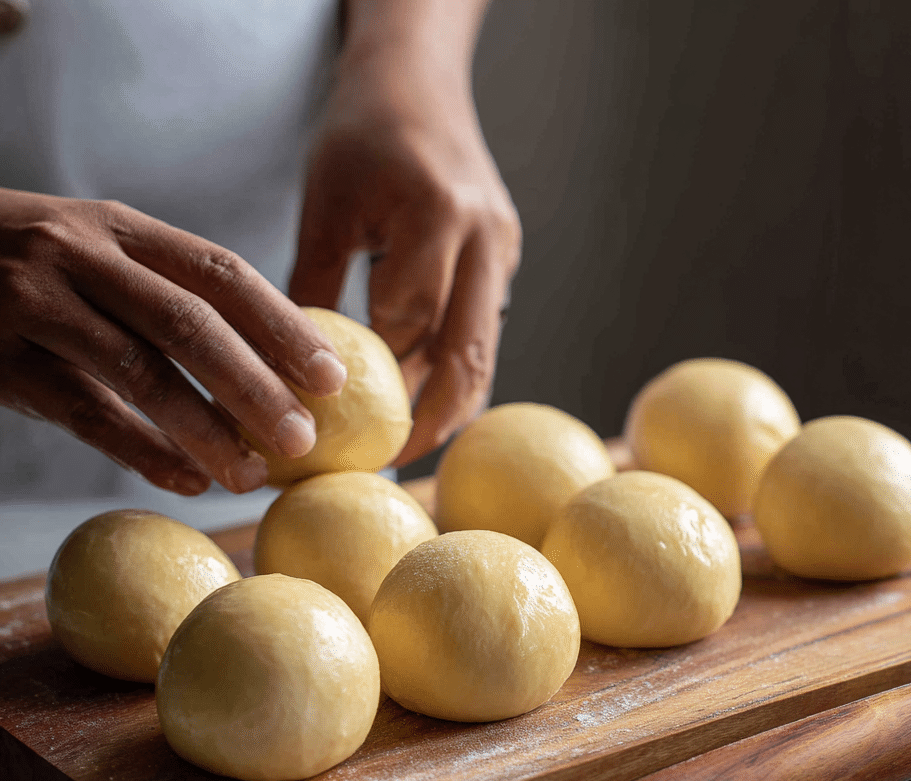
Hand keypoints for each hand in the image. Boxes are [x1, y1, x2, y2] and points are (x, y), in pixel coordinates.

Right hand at [0, 189, 348, 493]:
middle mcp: (79, 254)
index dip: (283, 327)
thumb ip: (169, 295)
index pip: (222, 274)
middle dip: (255, 386)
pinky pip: (83, 413)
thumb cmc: (32, 271)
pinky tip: (187, 481)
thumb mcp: (100, 257)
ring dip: (206, 430)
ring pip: (139, 372)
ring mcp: (32, 302)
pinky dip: (142, 452)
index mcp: (122, 229)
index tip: (331, 378)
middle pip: (189, 324)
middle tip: (303, 440)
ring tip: (253, 476)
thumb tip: (273, 365)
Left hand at [289, 37, 520, 466]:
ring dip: (450, 400)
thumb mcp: (325, 201)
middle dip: (434, 416)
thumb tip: (296, 367)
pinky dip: (453, 366)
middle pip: (467, 353)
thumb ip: (315, 284)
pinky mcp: (504, 257)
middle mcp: (485, 236)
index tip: (343, 421)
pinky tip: (423, 393)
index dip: (377, 376)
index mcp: (438, 212)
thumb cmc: (363, 130)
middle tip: (396, 460)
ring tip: (412, 442)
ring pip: (482, 349)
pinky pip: (481, 328)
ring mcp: (503, 249)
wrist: (421, 80)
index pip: (407, 318)